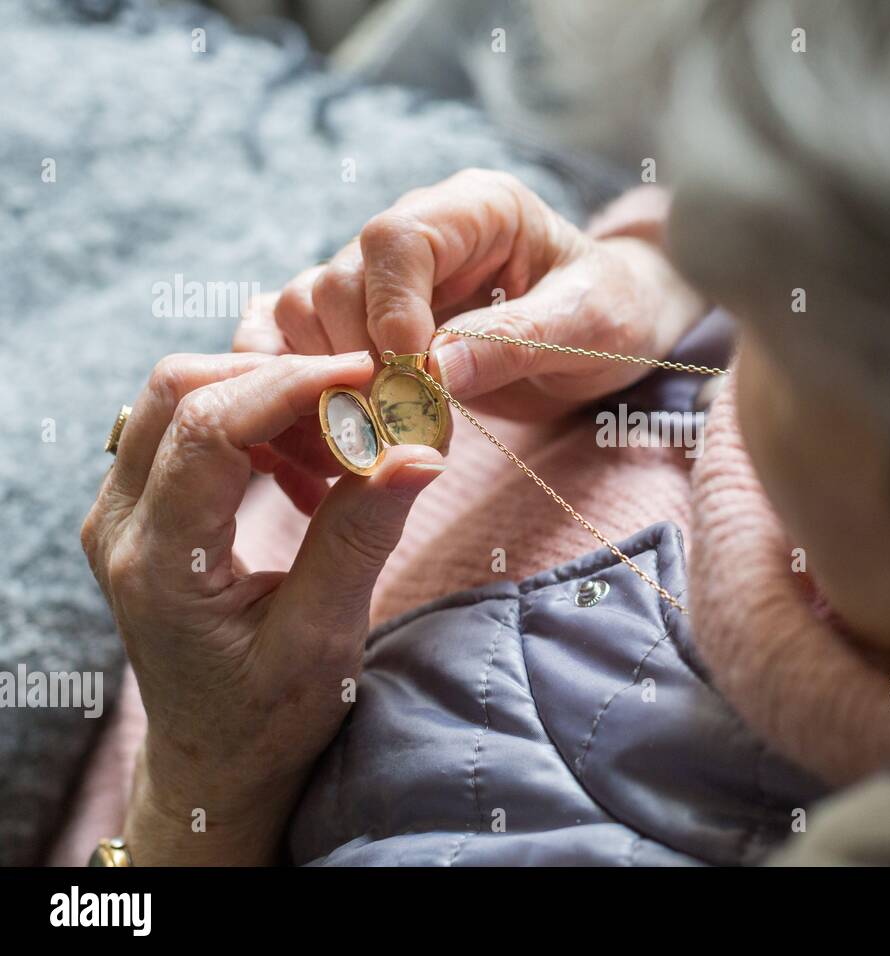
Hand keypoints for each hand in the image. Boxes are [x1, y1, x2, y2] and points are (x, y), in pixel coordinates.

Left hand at [80, 352, 443, 863]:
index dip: (292, 385)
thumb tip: (420, 450)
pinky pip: (189, 426)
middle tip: (361, 399)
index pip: (207, 428)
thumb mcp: (324, 636)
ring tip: (342, 438)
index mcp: (158, 563)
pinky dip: (257, 422)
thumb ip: (361, 535)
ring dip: (267, 396)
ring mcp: (122, 513)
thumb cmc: (267, 717)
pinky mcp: (143, 509)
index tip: (370, 376)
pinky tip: (310, 465)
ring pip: (180, 397)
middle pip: (177, 390)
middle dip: (277, 376)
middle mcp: (120, 526)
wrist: (217, 761)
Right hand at [234, 170, 707, 419]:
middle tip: (401, 421)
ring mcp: (386, 282)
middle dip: (356, 357)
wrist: (613, 335)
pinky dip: (311, 391)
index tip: (408, 368)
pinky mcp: (370, 327)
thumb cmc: (615, 314)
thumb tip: (434, 369)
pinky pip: (306, 347)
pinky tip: (351, 433)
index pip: (395, 238)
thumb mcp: (589, 326)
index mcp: (476, 209)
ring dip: (329, 381)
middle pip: (336, 280)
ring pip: (306, 315)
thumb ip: (517, 340)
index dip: (388, 305)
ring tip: (385, 433)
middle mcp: (418, 235)